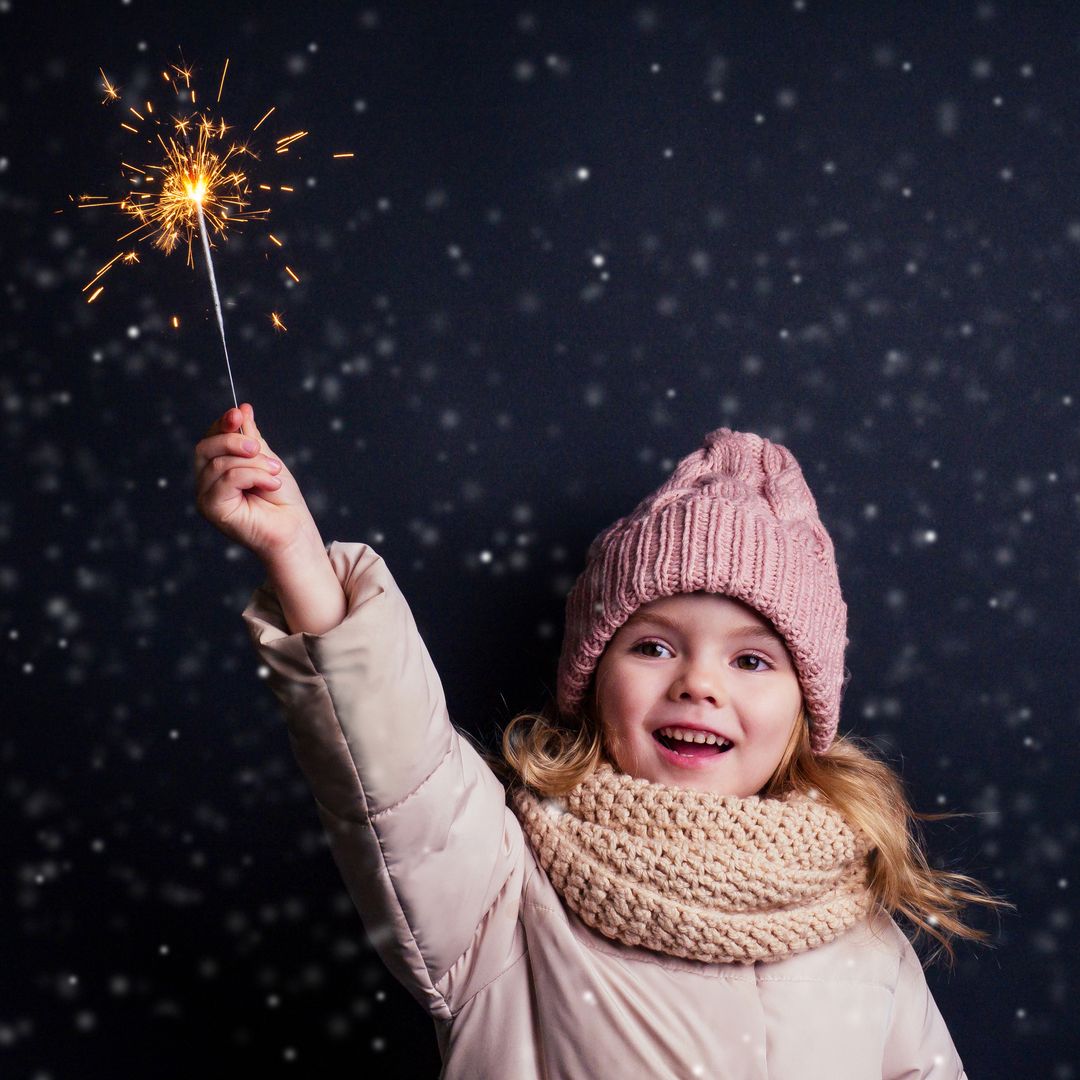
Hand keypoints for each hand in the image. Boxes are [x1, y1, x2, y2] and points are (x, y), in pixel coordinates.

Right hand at [194, 402, 322, 564]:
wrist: (294, 528)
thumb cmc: (282, 500)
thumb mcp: (267, 460)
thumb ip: (251, 438)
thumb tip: (242, 409)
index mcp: (217, 469)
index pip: (210, 439)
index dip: (222, 424)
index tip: (238, 414)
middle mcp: (206, 483)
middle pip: (206, 448)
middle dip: (235, 441)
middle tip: (260, 449)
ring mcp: (206, 497)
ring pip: (221, 463)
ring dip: (255, 464)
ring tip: (275, 474)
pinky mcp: (212, 509)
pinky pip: (228, 479)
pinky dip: (254, 476)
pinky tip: (272, 485)